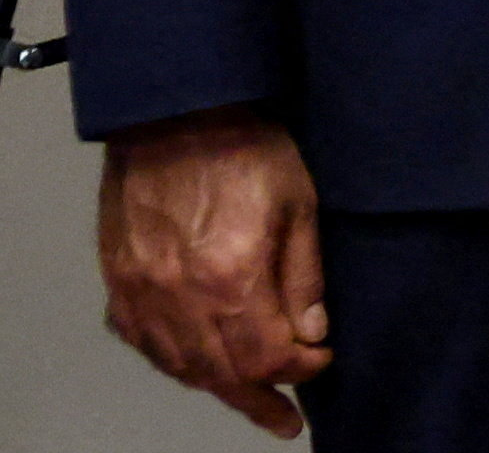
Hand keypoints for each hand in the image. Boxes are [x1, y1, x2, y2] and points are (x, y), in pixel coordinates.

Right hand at [95, 110, 328, 432]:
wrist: (176, 115)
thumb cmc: (243, 149)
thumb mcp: (300, 205)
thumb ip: (305, 276)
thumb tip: (313, 333)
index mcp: (230, 278)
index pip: (268, 356)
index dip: (301, 368)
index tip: (322, 361)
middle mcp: (179, 296)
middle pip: (221, 374)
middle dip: (260, 398)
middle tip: (283, 419)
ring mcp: (142, 293)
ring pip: (180, 365)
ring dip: (217, 387)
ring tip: (248, 399)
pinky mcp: (120, 282)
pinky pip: (145, 342)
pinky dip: (174, 361)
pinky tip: (196, 365)